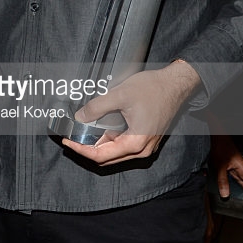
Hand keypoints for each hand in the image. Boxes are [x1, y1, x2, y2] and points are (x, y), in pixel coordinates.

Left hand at [61, 61, 201, 166]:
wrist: (176, 84)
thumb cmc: (154, 88)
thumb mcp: (120, 95)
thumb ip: (97, 107)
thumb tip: (79, 117)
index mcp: (135, 143)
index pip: (100, 156)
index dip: (80, 150)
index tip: (67, 142)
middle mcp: (141, 150)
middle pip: (107, 158)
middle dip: (87, 148)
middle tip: (71, 137)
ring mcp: (145, 146)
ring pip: (114, 153)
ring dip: (97, 145)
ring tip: (82, 132)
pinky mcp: (146, 139)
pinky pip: (123, 145)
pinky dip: (109, 140)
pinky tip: (99, 128)